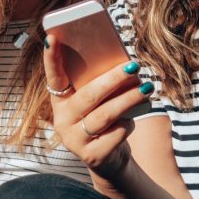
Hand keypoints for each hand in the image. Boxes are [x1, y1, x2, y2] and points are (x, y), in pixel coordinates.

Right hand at [44, 36, 149, 177]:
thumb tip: (125, 65)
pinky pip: (114, 134)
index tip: (52, 38)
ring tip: (147, 89)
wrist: (110, 160)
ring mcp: (74, 139)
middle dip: (113, 79)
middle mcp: (62, 120)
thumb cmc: (104, 120)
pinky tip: (132, 120)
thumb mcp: (99, 102)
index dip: (51, 59)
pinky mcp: (91, 155)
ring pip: (104, 115)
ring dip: (128, 99)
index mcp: (60, 101)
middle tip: (133, 66)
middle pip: (88, 96)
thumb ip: (101, 85)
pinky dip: (127, 124)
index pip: (54, 77)